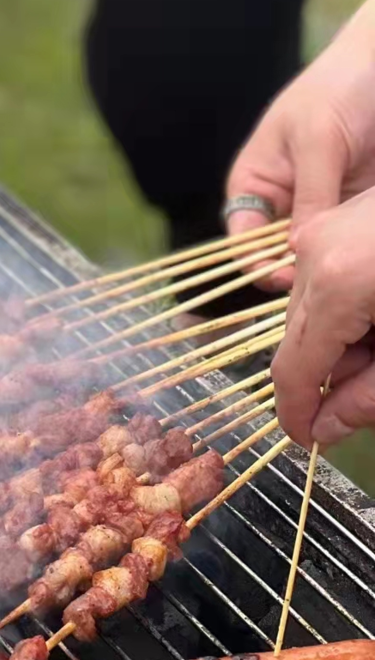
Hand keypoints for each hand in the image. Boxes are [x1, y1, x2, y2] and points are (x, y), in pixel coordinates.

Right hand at [226, 0, 374, 289]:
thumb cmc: (339, 88)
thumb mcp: (318, 140)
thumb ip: (309, 197)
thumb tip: (297, 251)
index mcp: (255, 184)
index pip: (243, 239)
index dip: (257, 263)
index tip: (284, 279)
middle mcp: (282, 203)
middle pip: (277, 253)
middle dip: (294, 271)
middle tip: (319, 284)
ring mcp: (319, 208)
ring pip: (315, 252)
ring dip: (328, 263)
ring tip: (345, 272)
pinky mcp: (353, 210)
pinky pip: (347, 241)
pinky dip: (355, 252)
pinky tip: (363, 257)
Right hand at [272, 189, 374, 446]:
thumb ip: (370, 396)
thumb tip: (327, 427)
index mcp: (335, 287)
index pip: (292, 369)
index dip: (295, 412)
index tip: (305, 440)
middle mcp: (315, 253)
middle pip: (297, 338)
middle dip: (327, 375)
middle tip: (368, 394)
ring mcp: (324, 230)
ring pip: (310, 310)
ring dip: (341, 341)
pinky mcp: (338, 219)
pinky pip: (323, 278)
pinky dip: (349, 309)